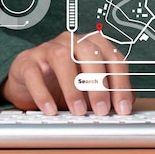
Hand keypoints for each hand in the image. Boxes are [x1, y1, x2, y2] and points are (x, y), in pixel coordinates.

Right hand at [0, 31, 133, 115]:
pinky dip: (43, 93)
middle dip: (99, 83)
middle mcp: (72, 42)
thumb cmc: (63, 82)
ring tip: (78, 111)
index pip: (113, 58)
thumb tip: (127, 102)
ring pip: (62, 58)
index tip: (122, 107)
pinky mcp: (27, 62)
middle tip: (102, 110)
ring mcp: (48, 49)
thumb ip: (110, 90)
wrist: (29, 82)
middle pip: (90, 53)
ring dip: (72, 86)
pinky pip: (34, 73)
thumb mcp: (90, 87)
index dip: (121, 83)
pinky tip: (50, 109)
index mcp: (92, 45)